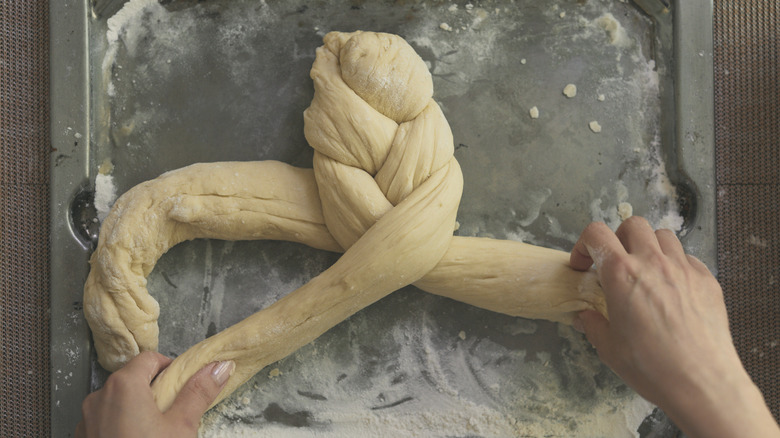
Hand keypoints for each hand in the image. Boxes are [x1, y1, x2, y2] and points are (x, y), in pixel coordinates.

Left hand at [75, 351, 234, 437]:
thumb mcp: (182, 426)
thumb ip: (199, 392)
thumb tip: (219, 367)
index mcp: (124, 385)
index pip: (150, 359)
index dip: (171, 369)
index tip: (183, 388)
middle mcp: (99, 396)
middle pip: (133, 379)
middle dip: (155, 391)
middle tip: (174, 414)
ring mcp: (88, 418)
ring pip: (118, 401)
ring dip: (137, 408)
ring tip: (155, 432)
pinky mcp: (84, 436)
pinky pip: (105, 420)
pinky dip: (121, 424)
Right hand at [570, 218, 778, 437]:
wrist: (701, 381)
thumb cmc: (650, 366)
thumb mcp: (609, 348)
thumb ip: (593, 324)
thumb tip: (586, 317)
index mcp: (621, 274)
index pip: (596, 234)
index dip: (584, 245)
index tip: (584, 264)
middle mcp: (652, 262)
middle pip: (632, 224)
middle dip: (619, 239)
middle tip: (615, 263)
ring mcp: (683, 268)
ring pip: (663, 236)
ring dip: (649, 247)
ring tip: (646, 271)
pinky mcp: (706, 279)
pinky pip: (687, 258)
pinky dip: (675, 265)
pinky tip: (672, 289)